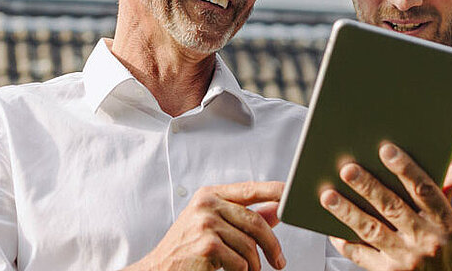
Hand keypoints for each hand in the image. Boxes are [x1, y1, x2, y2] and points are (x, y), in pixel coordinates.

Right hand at [127, 181, 286, 270]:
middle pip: (256, 221)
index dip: (274, 191)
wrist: (160, 269)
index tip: (292, 196)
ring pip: (250, 245)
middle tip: (279, 261)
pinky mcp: (207, 245)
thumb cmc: (186, 248)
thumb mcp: (214, 226)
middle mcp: (206, 204)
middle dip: (272, 245)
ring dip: (253, 265)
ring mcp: (205, 223)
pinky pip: (240, 261)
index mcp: (209, 195)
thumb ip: (244, 217)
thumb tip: (276, 211)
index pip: (250, 189)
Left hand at [317, 142, 451, 270]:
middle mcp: (427, 240)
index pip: (425, 190)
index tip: (386, 149)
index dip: (406, 168)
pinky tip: (332, 229)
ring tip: (328, 196)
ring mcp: (407, 259)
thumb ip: (444, 197)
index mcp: (447, 223)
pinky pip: (361, 255)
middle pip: (393, 207)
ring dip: (348, 212)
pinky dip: (345, 242)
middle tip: (347, 168)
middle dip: (368, 186)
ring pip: (372, 230)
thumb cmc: (443, 253)